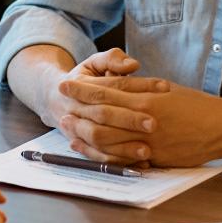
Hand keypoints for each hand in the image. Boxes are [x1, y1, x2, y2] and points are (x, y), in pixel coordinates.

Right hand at [40, 49, 167, 157]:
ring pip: (99, 138)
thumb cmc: (85, 79)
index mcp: (80, 84)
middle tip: (154, 124)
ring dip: (123, 146)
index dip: (140, 85)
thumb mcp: (94, 63)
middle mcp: (76, 108)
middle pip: (104, 114)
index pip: (114, 85)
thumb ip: (112, 59)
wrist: (56, 99)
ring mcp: (76, 128)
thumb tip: (132, 65)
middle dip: (129, 119)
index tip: (165, 88)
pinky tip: (140, 163)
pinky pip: (99, 157)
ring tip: (148, 150)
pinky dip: (119, 161)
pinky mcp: (82, 145)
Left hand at [59, 79, 221, 166]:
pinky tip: (89, 149)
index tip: (66, 83)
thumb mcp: (166, 89)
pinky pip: (121, 158)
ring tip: (67, 128)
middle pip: (101, 116)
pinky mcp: (154, 160)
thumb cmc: (196, 105)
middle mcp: (144, 122)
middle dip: (77, 110)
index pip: (106, 92)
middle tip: (59, 105)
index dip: (83, 89)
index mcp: (147, 100)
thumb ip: (139, 89)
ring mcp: (148, 143)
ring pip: (107, 140)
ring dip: (83, 134)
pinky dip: (102, 153)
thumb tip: (115, 86)